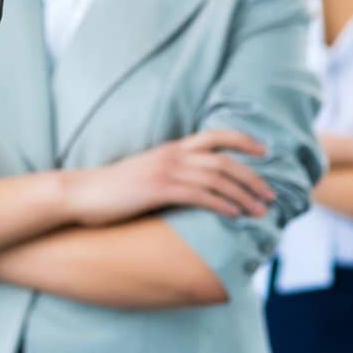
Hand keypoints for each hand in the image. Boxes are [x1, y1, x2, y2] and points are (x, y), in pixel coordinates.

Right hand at [62, 128, 273, 225]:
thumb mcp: (146, 174)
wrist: (81, 193)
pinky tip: (235, 216)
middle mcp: (172, 155)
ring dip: (244, 195)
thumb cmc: (112, 190)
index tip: (265, 152)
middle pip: (224, 160)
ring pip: (217, 179)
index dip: (243, 141)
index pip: (215, 136)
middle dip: (252, 177)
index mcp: (171, 148)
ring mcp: (165, 171)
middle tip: (271, 195)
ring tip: (261, 211)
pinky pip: (199, 196)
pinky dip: (222, 204)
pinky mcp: (158, 190)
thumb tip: (192, 188)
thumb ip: (170, 175)